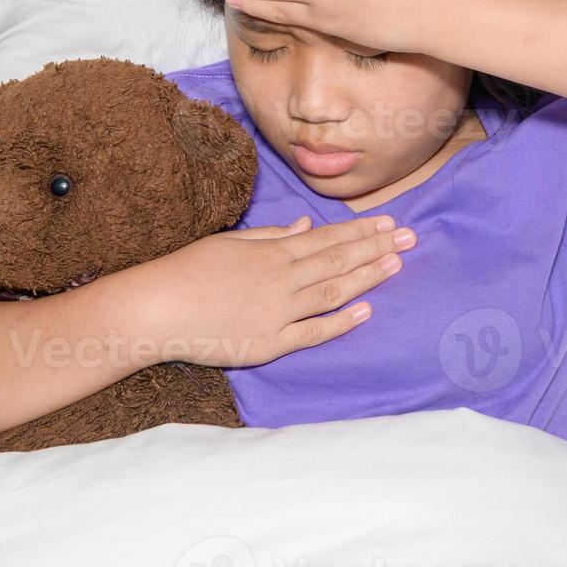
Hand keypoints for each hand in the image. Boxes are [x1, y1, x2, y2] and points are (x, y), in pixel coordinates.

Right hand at [136, 214, 416, 366]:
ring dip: (368, 277)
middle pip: (338, 260)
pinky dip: (342, 322)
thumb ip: (270, 236)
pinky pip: (313, 332)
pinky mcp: (270, 343)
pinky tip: (367, 311)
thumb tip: (305, 225)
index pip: (327, 238)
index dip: (361, 230)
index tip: (389, 223)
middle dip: (377, 248)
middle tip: (411, 238)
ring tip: (397, 265)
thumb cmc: (185, 272)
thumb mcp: (229, 243)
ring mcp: (278, 312)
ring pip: (333, 292)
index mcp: (270, 252)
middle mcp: (281, 279)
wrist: (154, 310)